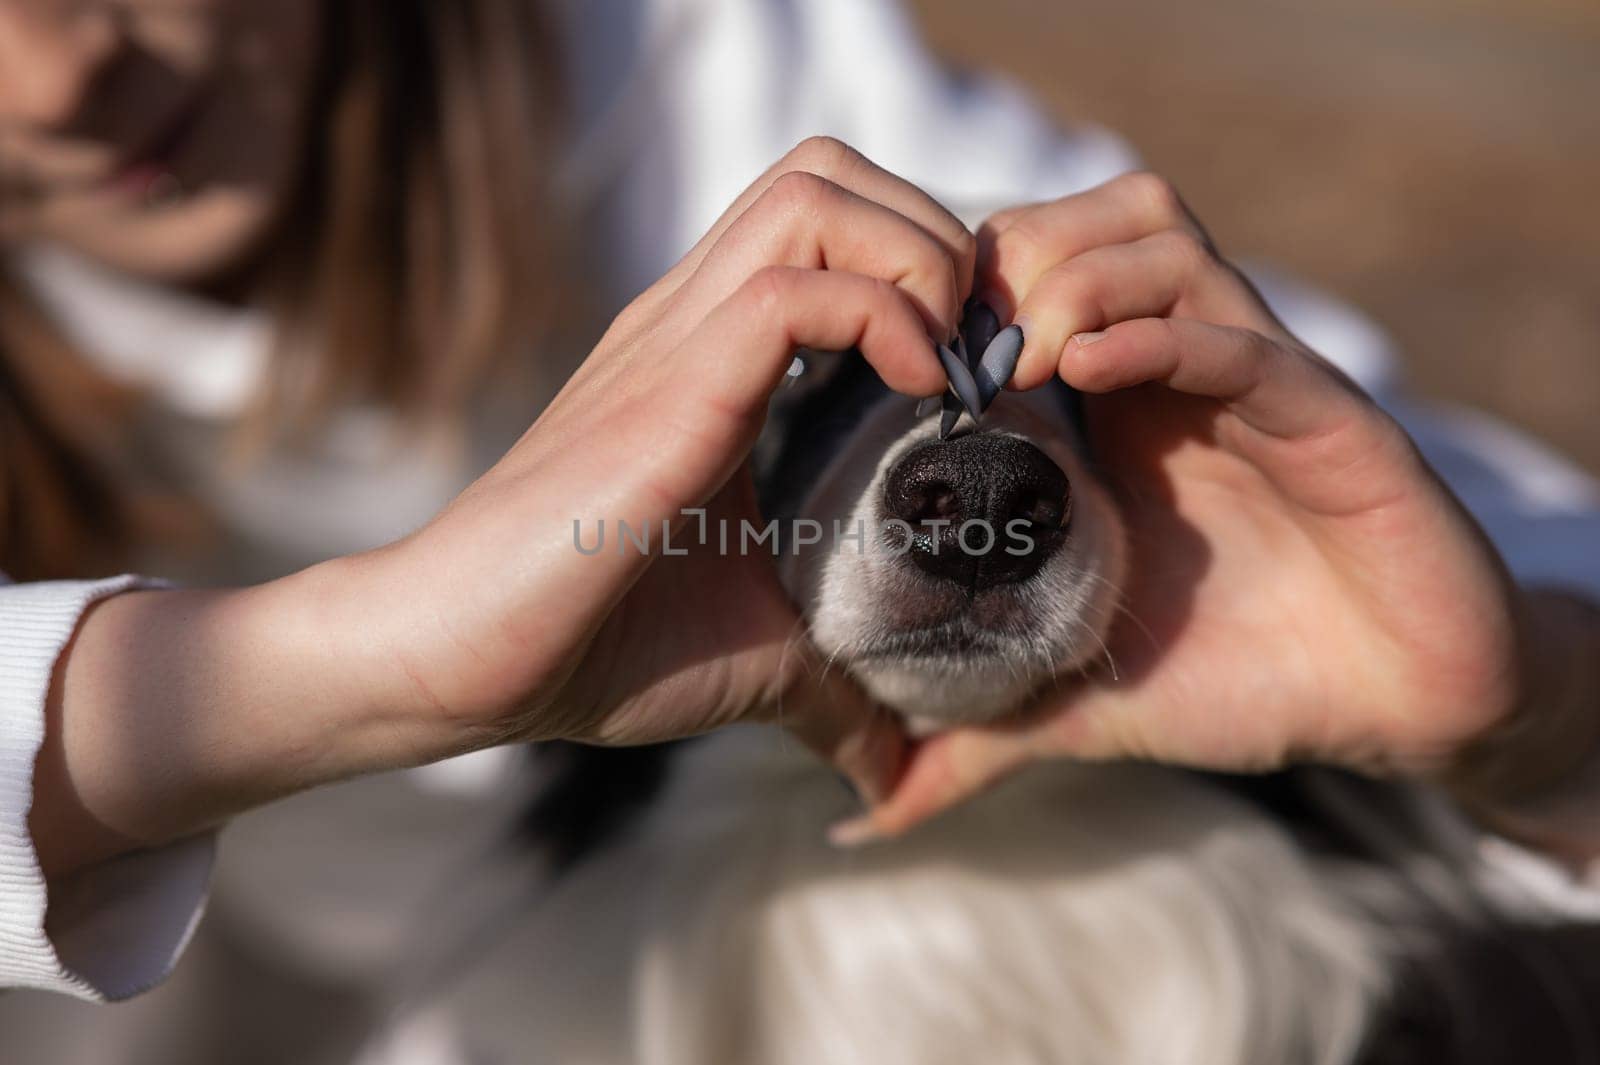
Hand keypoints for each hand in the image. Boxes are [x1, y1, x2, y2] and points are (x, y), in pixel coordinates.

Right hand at [32, 138, 980, 876]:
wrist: (458, 661)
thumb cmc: (594, 649)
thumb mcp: (757, 659)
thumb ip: (833, 689)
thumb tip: (892, 772)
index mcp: (717, 356)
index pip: (835, 222)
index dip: (930, 267)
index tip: (977, 373)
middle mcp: (697, 318)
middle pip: (833, 168)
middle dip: (934, 233)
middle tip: (969, 349)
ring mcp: (677, 337)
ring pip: (818, 190)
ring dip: (917, 255)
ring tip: (944, 364)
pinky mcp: (667, 381)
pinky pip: (795, 288)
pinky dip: (885, 316)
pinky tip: (915, 397)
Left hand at [860, 171, 1549, 837]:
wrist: (1392, 707)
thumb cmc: (1239, 677)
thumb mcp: (1080, 700)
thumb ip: (979, 731)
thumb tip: (871, 811)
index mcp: (1122, 408)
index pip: (1034, 272)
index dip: (958, 292)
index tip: (899, 361)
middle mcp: (1184, 369)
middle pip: (1093, 219)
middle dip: (1013, 258)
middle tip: (959, 347)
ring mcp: (1257, 379)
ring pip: (1163, 239)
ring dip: (1078, 278)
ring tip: (1026, 359)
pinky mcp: (1329, 415)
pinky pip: (1244, 336)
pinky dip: (1166, 333)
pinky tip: (1093, 368)